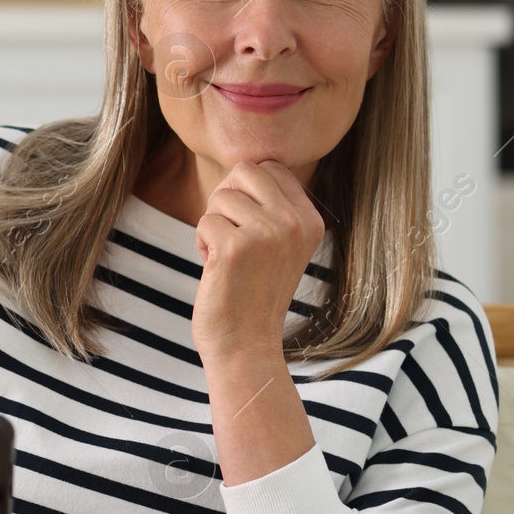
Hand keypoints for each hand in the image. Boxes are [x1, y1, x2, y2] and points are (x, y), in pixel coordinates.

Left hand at [191, 160, 324, 363]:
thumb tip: (242, 168)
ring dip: (212, 224)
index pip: (271, 168)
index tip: (245, 225)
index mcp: (311, 220)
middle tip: (227, 232)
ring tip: (225, 257)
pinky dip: (202, 243)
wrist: (245, 345)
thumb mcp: (278, 245)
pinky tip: (215, 269)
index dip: (246, 190)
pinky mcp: (237, 248)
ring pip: (221, 196)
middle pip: (245, 171)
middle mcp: (296, 223)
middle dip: (226, 197)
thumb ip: (270, 206)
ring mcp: (268, 234)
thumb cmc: (253, 293)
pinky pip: (204, 221)